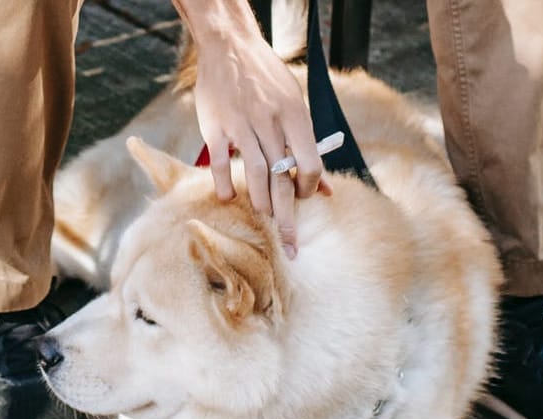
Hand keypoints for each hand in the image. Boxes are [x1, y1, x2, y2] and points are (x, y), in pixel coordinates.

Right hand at [174, 0, 325, 251]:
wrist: (230, 47)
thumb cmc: (267, 79)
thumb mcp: (295, 104)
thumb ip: (308, 146)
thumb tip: (326, 189)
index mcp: (294, 115)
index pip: (309, 164)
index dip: (309, 188)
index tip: (303, 197)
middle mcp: (270, 122)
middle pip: (283, 179)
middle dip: (288, 218)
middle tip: (291, 247)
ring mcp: (241, 125)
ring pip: (255, 176)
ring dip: (261, 202)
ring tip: (264, 215)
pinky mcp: (215, 127)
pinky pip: (222, 164)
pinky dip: (225, 185)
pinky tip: (228, 198)